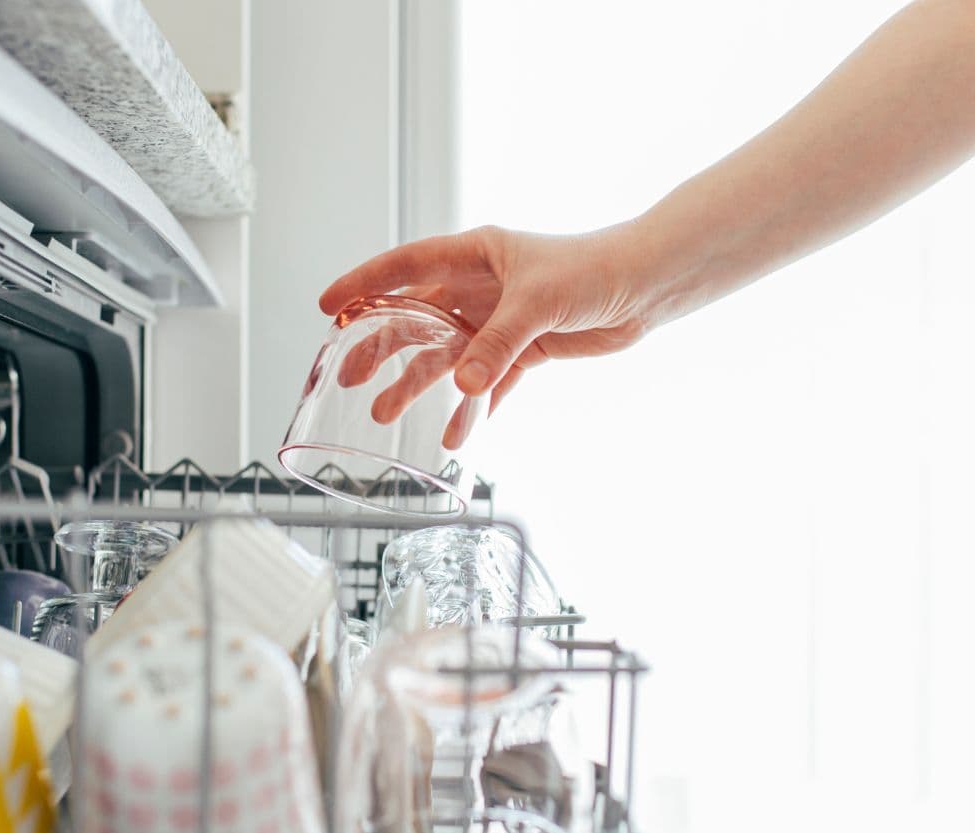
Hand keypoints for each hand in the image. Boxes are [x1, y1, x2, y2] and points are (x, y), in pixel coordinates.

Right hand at [317, 224, 660, 423]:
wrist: (644, 287)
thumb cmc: (593, 270)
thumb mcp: (537, 304)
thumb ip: (496, 344)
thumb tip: (461, 386)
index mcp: (475, 256)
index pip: (405, 267)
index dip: (364, 285)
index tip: (330, 306)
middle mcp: (480, 287)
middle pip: (415, 318)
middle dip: (381, 347)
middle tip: (349, 376)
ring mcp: (498, 320)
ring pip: (445, 356)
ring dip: (417, 385)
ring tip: (385, 413)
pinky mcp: (523, 350)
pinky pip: (487, 384)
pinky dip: (471, 409)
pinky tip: (454, 435)